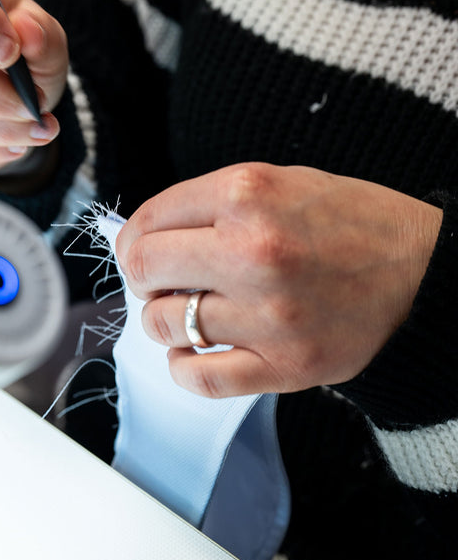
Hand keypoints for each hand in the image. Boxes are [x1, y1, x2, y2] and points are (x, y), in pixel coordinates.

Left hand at [115, 163, 442, 397]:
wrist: (424, 267)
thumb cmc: (352, 223)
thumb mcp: (279, 182)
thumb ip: (208, 205)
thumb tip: (141, 236)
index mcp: (247, 196)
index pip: (147, 222)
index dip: (134, 239)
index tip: (141, 249)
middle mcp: (252, 251)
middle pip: (145, 270)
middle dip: (145, 276)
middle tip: (162, 281)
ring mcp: (267, 313)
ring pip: (162, 324)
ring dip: (163, 321)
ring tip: (188, 313)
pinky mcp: (284, 364)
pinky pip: (198, 377)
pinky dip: (182, 367)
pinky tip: (192, 352)